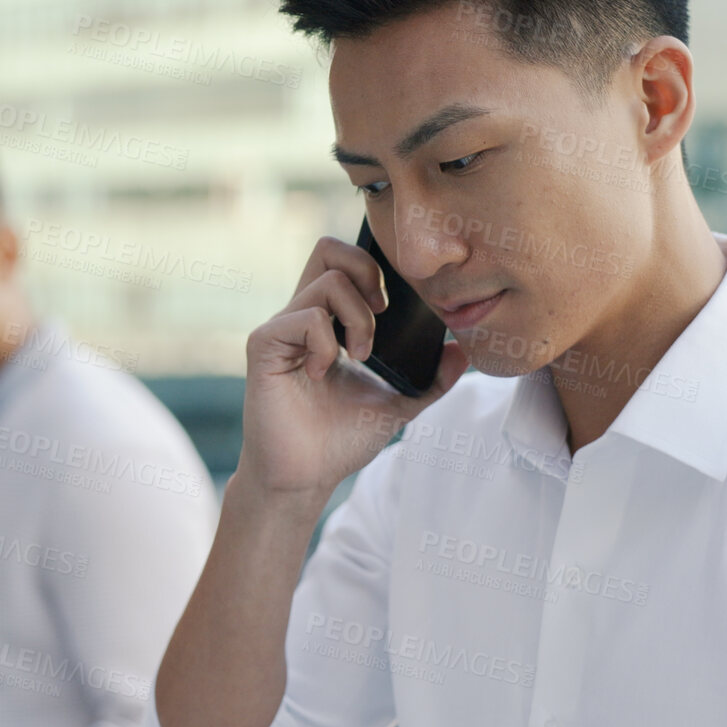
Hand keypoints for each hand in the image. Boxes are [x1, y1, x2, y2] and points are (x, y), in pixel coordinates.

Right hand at [239, 234, 468, 500]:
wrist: (305, 477)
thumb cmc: (339, 439)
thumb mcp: (398, 403)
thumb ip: (430, 378)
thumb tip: (462, 351)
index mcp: (327, 321)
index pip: (342, 260)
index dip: (373, 267)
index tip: (391, 309)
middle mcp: (301, 316)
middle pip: (329, 248)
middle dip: (367, 273)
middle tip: (381, 315)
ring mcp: (281, 328)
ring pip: (327, 282)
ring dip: (358, 319)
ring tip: (361, 356)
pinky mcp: (264, 345)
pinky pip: (304, 317)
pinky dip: (327, 343)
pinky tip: (324, 372)